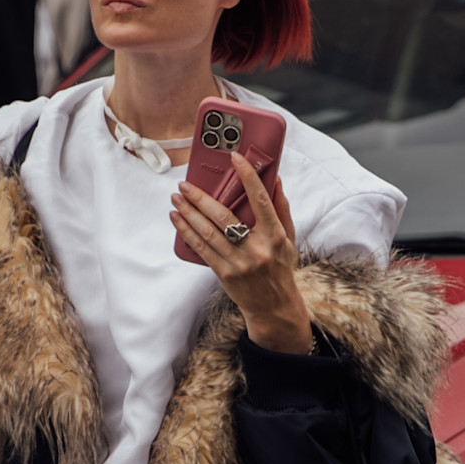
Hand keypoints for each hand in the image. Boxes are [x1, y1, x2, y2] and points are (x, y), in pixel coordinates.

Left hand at [171, 155, 311, 352]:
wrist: (273, 305)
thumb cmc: (280, 267)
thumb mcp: (288, 238)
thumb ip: (281, 208)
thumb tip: (275, 178)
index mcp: (274, 235)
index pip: (260, 200)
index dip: (247, 177)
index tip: (235, 157)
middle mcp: (256, 248)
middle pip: (224, 217)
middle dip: (201, 198)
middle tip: (185, 185)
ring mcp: (238, 263)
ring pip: (207, 232)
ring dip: (188, 213)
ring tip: (176, 199)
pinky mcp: (224, 274)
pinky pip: (201, 249)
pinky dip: (186, 232)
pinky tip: (177, 220)